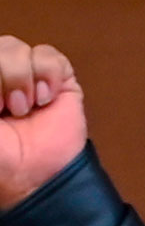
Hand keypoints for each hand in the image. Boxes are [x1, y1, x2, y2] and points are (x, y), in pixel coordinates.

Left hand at [0, 38, 88, 215]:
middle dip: (1, 76)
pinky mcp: (58, 82)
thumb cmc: (1, 156)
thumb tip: (0, 91)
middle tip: (4, 108)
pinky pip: (49, 55)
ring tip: (25, 107)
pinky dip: (47, 74)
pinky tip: (45, 99)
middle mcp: (1, 76)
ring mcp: (28, 77)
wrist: (34, 177)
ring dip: (20, 78)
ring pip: (16, 47)